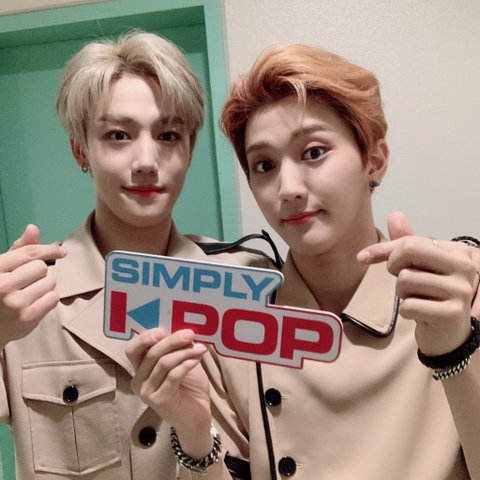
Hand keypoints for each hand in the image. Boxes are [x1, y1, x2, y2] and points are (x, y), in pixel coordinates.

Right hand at [0, 225, 66, 347]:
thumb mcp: (0, 268)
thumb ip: (18, 249)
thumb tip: (33, 228)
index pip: (29, 253)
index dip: (49, 249)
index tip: (61, 251)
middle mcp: (2, 286)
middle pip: (41, 267)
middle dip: (38, 272)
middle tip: (26, 281)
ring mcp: (15, 304)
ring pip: (50, 282)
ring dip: (44, 285)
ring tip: (29, 292)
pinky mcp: (27, 319)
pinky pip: (53, 298)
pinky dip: (48, 298)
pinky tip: (34, 302)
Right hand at [126, 328, 213, 457]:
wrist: (197, 417)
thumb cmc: (188, 387)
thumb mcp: (181, 362)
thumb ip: (177, 348)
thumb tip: (184, 328)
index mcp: (140, 368)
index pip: (132, 349)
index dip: (145, 338)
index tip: (163, 329)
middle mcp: (138, 380)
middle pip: (151, 353)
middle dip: (172, 341)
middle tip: (190, 334)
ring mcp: (147, 392)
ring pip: (163, 363)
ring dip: (184, 352)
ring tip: (200, 347)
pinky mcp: (159, 400)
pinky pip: (173, 376)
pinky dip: (187, 364)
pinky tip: (197, 358)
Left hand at [358, 212, 476, 354]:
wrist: (448, 334)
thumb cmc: (431, 296)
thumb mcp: (418, 266)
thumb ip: (406, 242)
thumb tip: (395, 215)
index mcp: (458, 251)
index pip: (410, 242)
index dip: (383, 249)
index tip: (362, 257)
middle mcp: (465, 268)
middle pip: (408, 252)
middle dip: (393, 267)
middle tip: (402, 281)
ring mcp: (461, 291)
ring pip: (405, 280)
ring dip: (402, 294)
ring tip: (417, 299)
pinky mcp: (452, 313)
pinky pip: (409, 305)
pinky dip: (406, 311)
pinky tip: (419, 314)